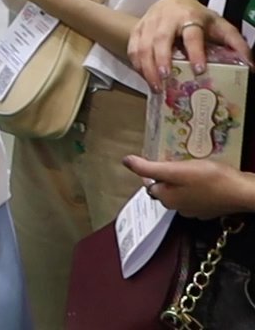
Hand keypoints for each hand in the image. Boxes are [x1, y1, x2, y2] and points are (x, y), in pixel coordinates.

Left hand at [125, 156, 254, 218]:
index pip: (149, 183)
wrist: (243, 192)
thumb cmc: (211, 179)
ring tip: (190, 166)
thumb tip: (126, 162)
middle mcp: (178, 208)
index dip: (151, 170)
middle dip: (166, 175)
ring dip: (182, 180)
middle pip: (165, 188)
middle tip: (175, 160)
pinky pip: (196, 194)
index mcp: (167, 199)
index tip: (157, 159)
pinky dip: (196, 186)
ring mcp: (196, 210)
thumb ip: (149, 167)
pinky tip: (204, 177)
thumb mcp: (176, 169)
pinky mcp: (210, 208)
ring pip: (180, 191)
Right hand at [129, 0, 250, 89]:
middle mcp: (166, 19)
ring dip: (147, 67)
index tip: (199, 70)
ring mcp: (149, 23)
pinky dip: (137, 64)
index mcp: (190, 16)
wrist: (173, 2)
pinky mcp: (137, 29)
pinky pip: (132, 47)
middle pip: (160, 39)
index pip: (191, 34)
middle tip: (165, 80)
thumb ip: (236, 43)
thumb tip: (251, 66)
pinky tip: (144, 77)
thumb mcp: (220, 26)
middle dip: (161, 60)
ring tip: (155, 86)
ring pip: (142, 45)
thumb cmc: (198, 18)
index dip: (195, 52)